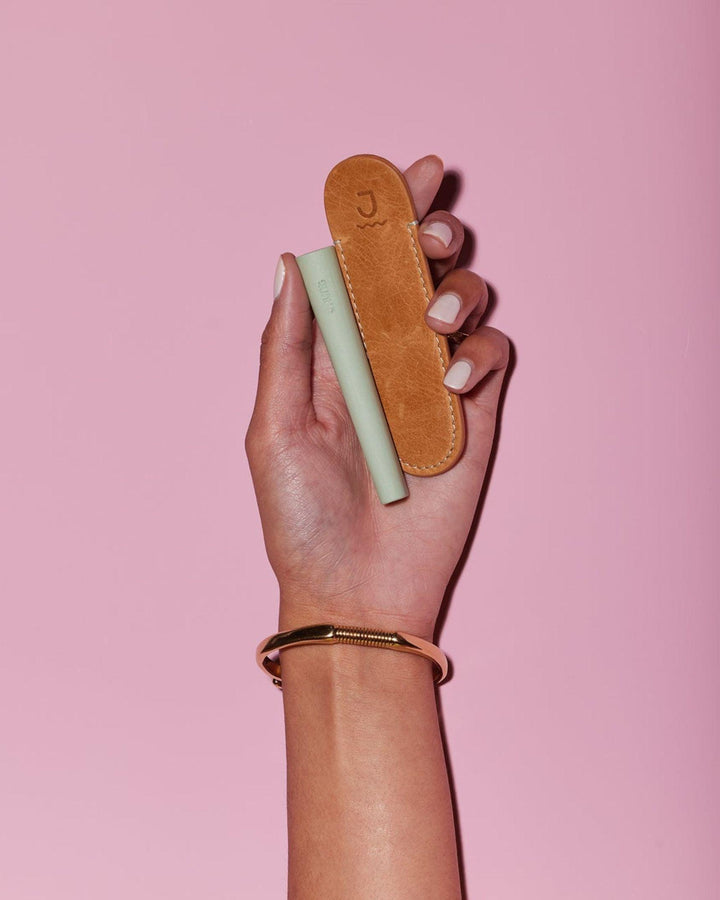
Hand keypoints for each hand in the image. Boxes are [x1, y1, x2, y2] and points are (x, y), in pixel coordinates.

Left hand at [245, 155, 509, 639]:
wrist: (355, 590)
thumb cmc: (301, 518)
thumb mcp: (274, 427)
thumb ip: (286, 344)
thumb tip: (290, 258)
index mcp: (334, 354)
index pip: (362, 270)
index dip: (385, 219)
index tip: (408, 175)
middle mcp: (387, 359)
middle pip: (421, 272)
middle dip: (432, 236)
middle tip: (431, 236)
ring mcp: (434, 385)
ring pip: (465, 302)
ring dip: (457, 291)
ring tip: (433, 326)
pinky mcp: (476, 416)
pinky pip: (493, 354)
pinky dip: (482, 350)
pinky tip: (456, 377)